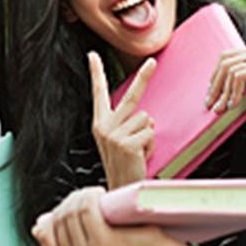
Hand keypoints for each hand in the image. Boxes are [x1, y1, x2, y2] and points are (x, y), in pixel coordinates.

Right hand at [31, 187, 192, 245]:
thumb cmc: (127, 245)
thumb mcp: (90, 245)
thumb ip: (64, 237)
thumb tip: (39, 224)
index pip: (44, 232)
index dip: (57, 212)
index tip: (73, 205)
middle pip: (58, 219)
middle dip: (72, 200)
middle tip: (90, 196)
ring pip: (72, 211)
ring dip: (84, 196)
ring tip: (97, 196)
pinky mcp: (100, 244)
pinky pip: (86, 209)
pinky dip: (92, 196)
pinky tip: (102, 196)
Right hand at [90, 52, 155, 188]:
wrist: (121, 190)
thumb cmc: (125, 166)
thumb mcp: (119, 141)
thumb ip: (128, 124)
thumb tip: (147, 116)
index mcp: (100, 124)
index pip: (99, 93)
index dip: (96, 73)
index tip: (92, 55)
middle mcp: (104, 126)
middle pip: (131, 96)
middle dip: (144, 77)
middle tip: (153, 62)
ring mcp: (113, 134)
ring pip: (146, 118)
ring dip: (149, 135)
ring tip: (139, 151)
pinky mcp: (126, 142)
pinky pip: (150, 132)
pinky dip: (151, 144)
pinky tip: (140, 156)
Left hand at [206, 43, 245, 137]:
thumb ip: (233, 80)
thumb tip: (210, 87)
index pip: (227, 56)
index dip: (215, 75)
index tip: (210, 94)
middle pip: (225, 61)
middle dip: (216, 84)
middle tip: (210, 103)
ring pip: (230, 70)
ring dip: (223, 92)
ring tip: (222, 108)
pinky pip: (238, 77)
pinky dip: (233, 93)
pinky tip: (235, 105)